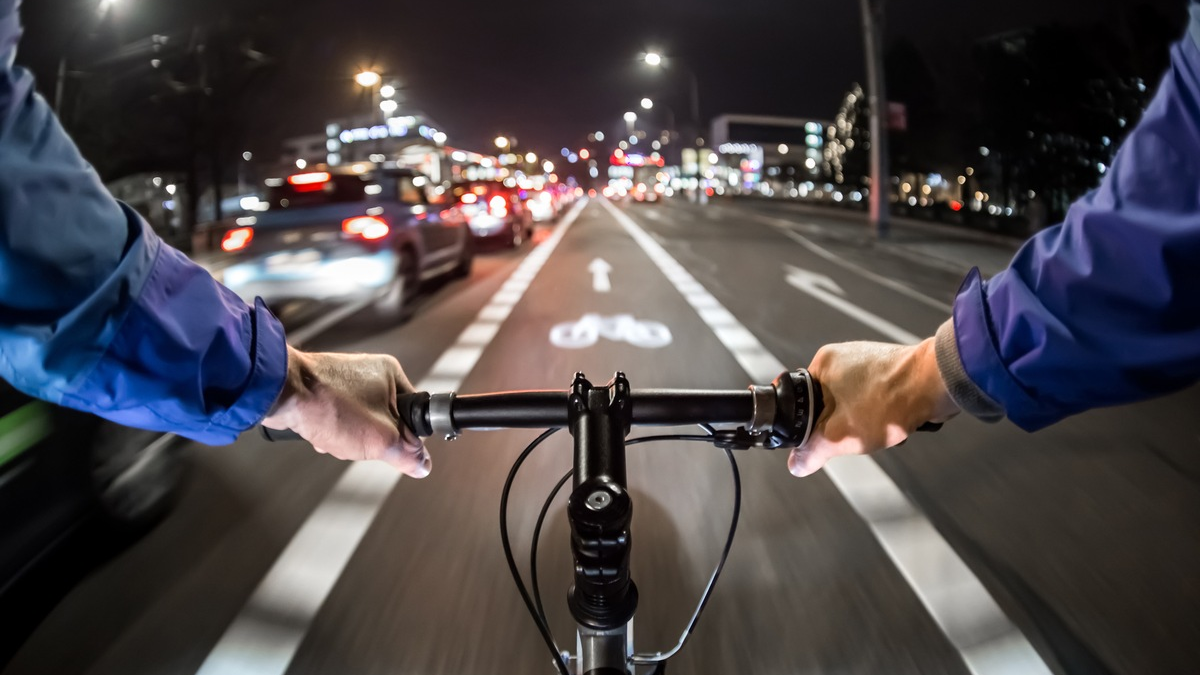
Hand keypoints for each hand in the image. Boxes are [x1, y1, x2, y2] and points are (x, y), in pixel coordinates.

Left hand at [262, 346, 430, 477]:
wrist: (281, 392)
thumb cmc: (330, 406)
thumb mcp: (380, 438)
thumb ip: (407, 454)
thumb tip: (423, 466)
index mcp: (392, 375)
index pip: (415, 415)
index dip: (406, 437)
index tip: (391, 446)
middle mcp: (371, 373)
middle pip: (386, 422)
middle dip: (370, 439)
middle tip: (357, 439)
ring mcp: (347, 380)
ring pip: (361, 423)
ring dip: (348, 438)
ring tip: (334, 434)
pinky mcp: (326, 389)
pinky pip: (340, 418)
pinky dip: (332, 429)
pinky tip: (320, 431)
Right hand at [789, 338, 958, 477]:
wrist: (937, 383)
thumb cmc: (888, 401)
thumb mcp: (840, 436)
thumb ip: (813, 451)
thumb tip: (796, 464)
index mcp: (823, 363)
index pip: (800, 401)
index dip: (808, 425)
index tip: (820, 439)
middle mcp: (844, 357)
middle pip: (829, 406)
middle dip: (843, 426)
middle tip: (856, 433)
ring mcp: (868, 361)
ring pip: (854, 405)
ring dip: (866, 423)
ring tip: (880, 427)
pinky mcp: (890, 370)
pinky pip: (876, 400)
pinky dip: (883, 415)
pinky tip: (895, 420)